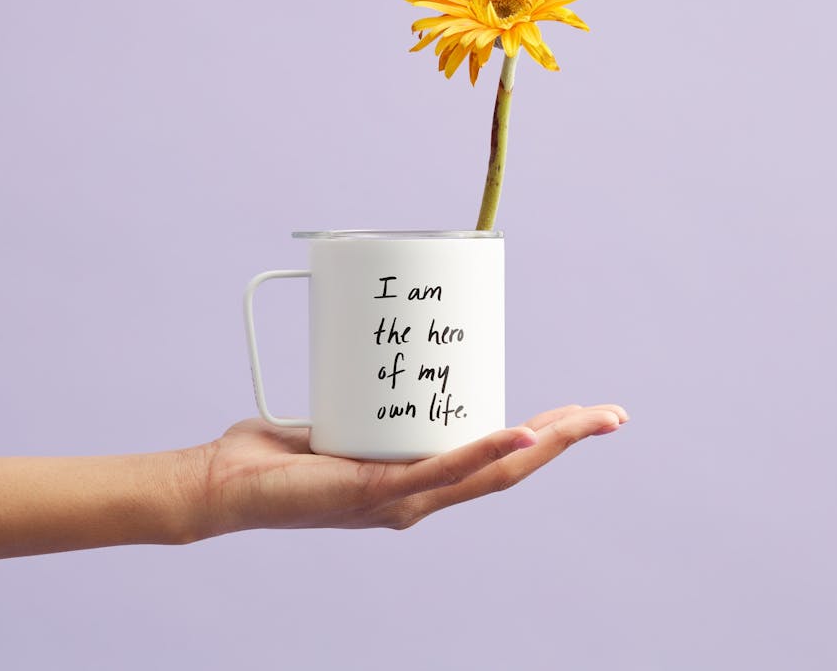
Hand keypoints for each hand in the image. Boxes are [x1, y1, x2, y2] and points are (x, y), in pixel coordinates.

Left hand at [187, 403, 628, 537]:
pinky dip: (484, 453)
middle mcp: (419, 496)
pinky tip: (521, 436)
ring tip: (588, 420)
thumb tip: (379, 337)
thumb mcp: (340, 415)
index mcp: (417, 479)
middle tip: (611, 415)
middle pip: (510, 469)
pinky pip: (440, 471)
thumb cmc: (275, 454)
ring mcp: (402, 499)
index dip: (544, 438)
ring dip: (545, 445)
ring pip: (490, 473)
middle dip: (565, 441)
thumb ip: (365, 394)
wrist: (225, 483)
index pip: (495, 459)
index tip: (582, 413)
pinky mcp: (376, 491)